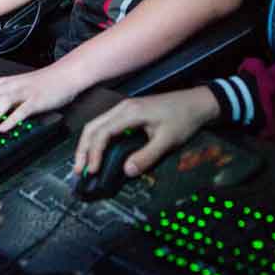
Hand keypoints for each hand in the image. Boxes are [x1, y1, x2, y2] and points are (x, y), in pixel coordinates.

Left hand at [0, 67, 81, 134]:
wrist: (63, 76)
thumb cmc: (40, 85)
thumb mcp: (16, 88)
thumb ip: (1, 99)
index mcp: (3, 83)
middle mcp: (10, 85)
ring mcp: (24, 92)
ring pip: (1, 102)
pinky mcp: (36, 100)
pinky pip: (21, 110)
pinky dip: (11, 119)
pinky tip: (4, 128)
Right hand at [73, 88, 218, 178]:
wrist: (196, 102)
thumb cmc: (183, 119)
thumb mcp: (167, 141)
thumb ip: (147, 156)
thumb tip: (127, 171)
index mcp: (129, 113)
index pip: (102, 133)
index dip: (94, 153)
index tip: (92, 171)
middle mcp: (122, 108)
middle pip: (92, 127)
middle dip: (83, 150)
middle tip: (78, 171)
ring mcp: (123, 108)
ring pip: (96, 125)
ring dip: (87, 145)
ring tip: (83, 165)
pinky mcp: (127, 112)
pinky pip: (104, 124)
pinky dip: (96, 139)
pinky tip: (96, 152)